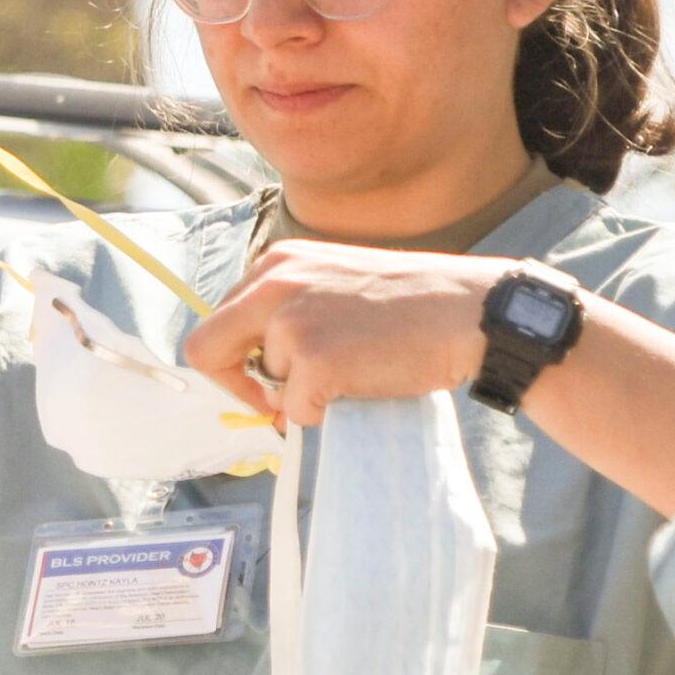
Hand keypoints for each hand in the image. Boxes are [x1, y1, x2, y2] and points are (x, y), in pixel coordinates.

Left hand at [183, 240, 507, 426]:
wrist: (467, 311)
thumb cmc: (412, 303)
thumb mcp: (336, 283)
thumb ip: (293, 310)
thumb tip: (261, 369)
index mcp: (278, 262)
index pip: (218, 319)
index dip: (236, 358)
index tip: (263, 378)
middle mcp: (274, 283)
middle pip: (207, 350)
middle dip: (237, 385)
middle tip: (275, 401)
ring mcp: (292, 321)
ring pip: (263, 385)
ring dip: (299, 394)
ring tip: (353, 373)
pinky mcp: (314, 359)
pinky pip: (294, 411)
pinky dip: (323, 412)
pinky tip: (362, 385)